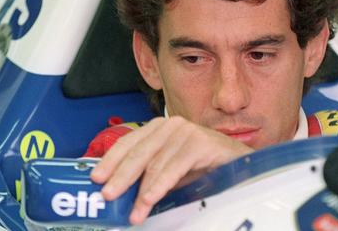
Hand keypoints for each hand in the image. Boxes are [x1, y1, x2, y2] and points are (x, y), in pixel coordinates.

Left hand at [90, 116, 252, 224]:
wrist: (241, 163)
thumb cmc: (205, 167)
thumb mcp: (171, 171)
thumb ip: (149, 176)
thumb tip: (122, 193)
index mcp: (159, 129)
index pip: (128, 142)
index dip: (111, 160)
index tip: (97, 177)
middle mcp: (170, 126)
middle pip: (138, 152)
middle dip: (120, 176)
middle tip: (108, 195)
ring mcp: (185, 132)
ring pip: (155, 163)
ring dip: (142, 191)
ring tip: (134, 211)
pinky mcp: (199, 143)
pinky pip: (173, 168)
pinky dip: (159, 186)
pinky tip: (150, 200)